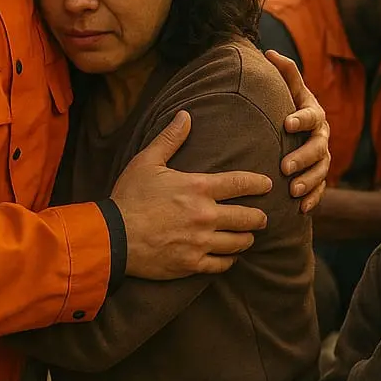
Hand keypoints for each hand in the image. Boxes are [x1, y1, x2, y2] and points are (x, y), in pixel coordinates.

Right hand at [111, 110, 270, 279]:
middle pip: (248, 218)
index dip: (259, 183)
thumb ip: (170, 139)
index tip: (268, 185)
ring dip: (246, 239)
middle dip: (259, 217)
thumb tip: (185, 116)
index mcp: (198, 188)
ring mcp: (200, 242)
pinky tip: (229, 256)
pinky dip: (229, 260)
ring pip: (239, 243)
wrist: (112, 237)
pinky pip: (221, 264)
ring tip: (248, 236)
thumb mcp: (147, 162)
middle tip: (263, 217)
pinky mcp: (191, 264)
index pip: (240, 183)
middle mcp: (205, 216)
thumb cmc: (129, 197)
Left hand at [265, 50, 330, 213]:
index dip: (301, 119)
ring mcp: (323, 157)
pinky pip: (321, 188)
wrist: (298, 128)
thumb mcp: (288, 88)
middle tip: (284, 166)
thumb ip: (284, 72)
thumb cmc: (289, 105)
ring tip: (293, 190)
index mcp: (314, 113)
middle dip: (303, 157)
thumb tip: (269, 53)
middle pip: (318, 148)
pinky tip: (301, 208)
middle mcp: (322, 136)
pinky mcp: (319, 176)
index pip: (311, 115)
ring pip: (322, 170)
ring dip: (309, 181)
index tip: (287, 123)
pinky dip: (313, 198)